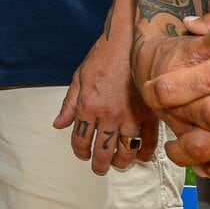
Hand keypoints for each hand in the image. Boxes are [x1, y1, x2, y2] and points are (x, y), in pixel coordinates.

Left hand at [53, 30, 157, 174]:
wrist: (131, 40)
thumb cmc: (103, 56)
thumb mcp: (79, 77)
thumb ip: (69, 104)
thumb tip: (59, 125)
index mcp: (88, 106)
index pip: (81, 140)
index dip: (80, 152)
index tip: (82, 155)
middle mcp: (109, 114)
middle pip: (103, 152)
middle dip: (99, 164)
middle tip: (99, 168)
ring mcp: (132, 115)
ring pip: (126, 152)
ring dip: (120, 162)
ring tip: (117, 163)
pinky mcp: (150, 114)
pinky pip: (148, 142)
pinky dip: (143, 154)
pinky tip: (138, 156)